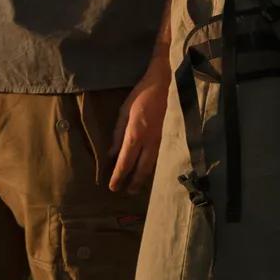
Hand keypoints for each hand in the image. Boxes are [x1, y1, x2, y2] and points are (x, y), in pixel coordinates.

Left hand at [108, 70, 167, 191]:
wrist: (164, 86)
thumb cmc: (141, 96)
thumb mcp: (124, 113)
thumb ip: (118, 134)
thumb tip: (112, 154)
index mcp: (135, 134)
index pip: (125, 162)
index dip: (118, 176)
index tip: (113, 187)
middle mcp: (149, 142)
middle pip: (141, 169)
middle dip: (133, 183)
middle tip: (126, 192)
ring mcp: (160, 141)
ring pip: (151, 166)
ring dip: (143, 178)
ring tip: (135, 187)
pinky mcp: (167, 139)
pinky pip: (157, 158)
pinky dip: (151, 168)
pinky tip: (147, 172)